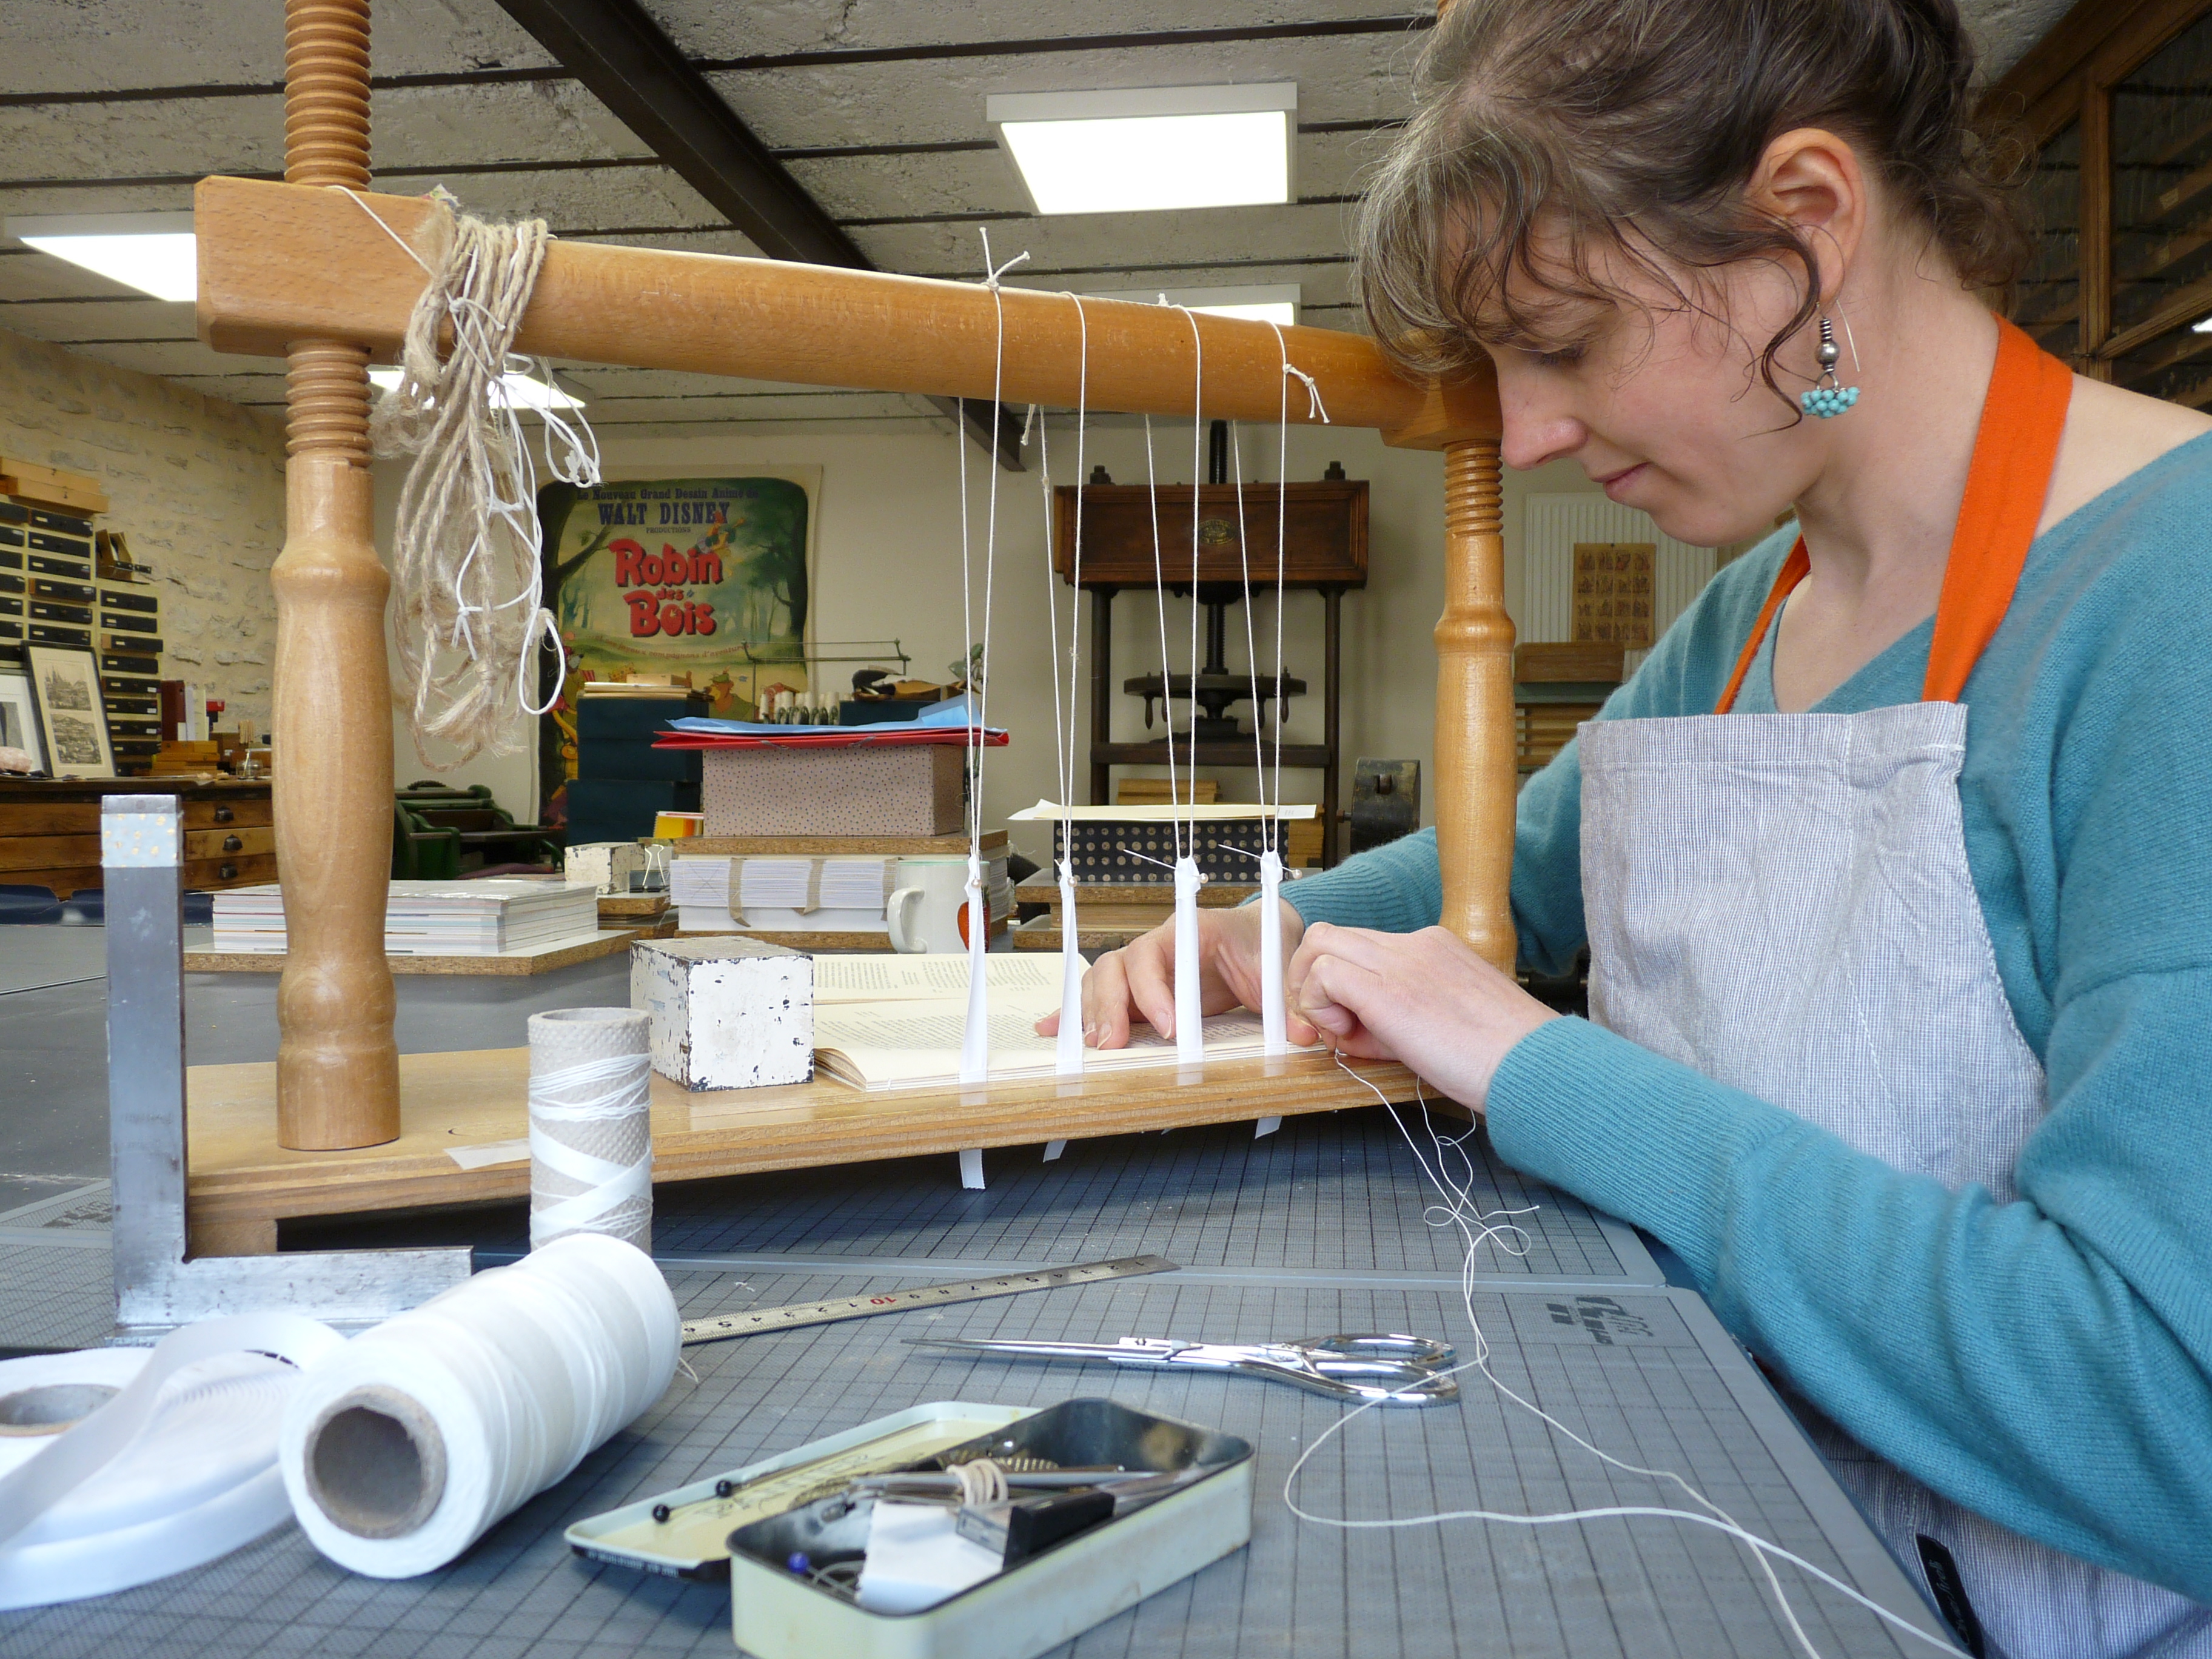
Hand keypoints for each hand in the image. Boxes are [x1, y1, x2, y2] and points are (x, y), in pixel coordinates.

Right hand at [1035, 898, 1305, 1046]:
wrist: (1263, 935)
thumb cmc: (1265, 947)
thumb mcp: (1278, 970)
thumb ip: (1288, 1000)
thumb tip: (1305, 1033)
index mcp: (1189, 932)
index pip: (1155, 955)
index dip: (1155, 992)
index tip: (1169, 1028)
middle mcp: (1158, 946)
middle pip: (1116, 966)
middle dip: (1111, 1006)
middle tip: (1114, 1044)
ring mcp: (1144, 968)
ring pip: (1103, 981)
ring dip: (1094, 1012)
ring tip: (1095, 1046)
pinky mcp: (1140, 990)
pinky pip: (1100, 996)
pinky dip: (1074, 1011)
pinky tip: (1051, 1029)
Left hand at [1286, 923, 1556, 1112]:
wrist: (1531, 1064)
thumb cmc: (1499, 1057)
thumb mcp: (1444, 1023)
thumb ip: (1394, 1018)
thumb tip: (1347, 1029)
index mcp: (1433, 947)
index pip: (1362, 947)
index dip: (1341, 985)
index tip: (1350, 1026)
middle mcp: (1415, 944)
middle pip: (1332, 936)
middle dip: (1311, 981)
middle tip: (1329, 1026)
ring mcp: (1402, 960)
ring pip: (1320, 943)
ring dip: (1311, 991)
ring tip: (1341, 1033)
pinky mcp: (1387, 988)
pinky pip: (1324, 973)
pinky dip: (1317, 1003)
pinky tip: (1345, 1035)